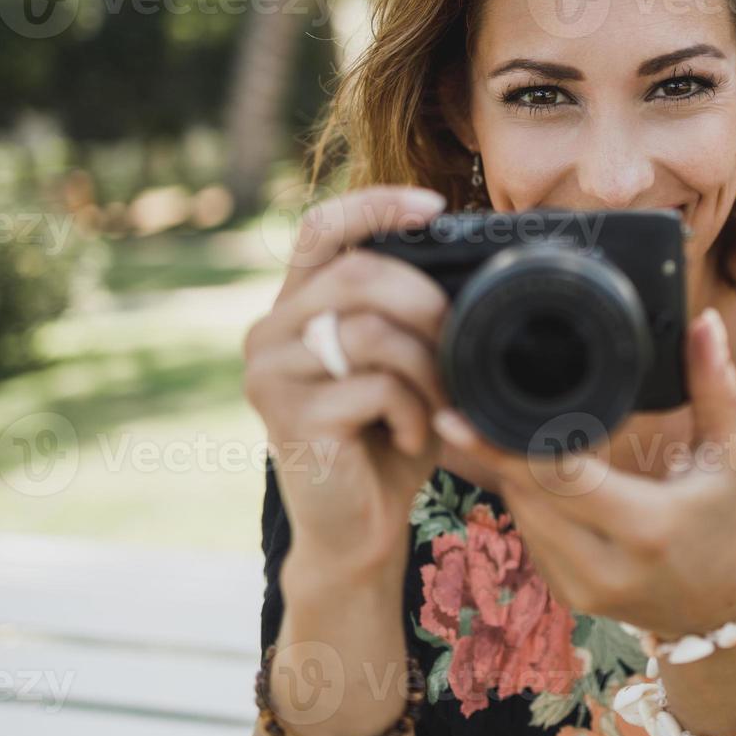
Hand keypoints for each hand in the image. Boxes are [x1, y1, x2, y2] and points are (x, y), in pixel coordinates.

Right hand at [243, 185, 452, 581]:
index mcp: (296, 307)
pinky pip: (374, 387)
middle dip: (427, 304)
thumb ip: (407, 315)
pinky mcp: (287, 417)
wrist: (357, 531)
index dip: (375, 204)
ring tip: (441, 402)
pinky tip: (413, 437)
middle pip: (358, 275)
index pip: (321, 228)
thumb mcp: (401, 365)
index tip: (434, 206)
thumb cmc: (386, 441)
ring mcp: (271, 373)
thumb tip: (467, 265)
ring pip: (370, 332)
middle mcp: (268, 331)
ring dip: (428, 367)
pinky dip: (414, 411)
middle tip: (458, 343)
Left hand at [432, 307, 735, 637]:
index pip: (555, 478)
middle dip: (502, 448)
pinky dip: (527, 500)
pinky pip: (528, 535)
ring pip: (519, 513)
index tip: (457, 416)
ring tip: (510, 431)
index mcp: (644, 527)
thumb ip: (717, 385)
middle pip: (525, 492)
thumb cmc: (725, 519)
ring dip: (513, 472)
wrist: (722, 608)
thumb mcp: (731, 452)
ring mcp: (580, 589)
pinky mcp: (566, 597)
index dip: (501, 445)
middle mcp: (604, 567)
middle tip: (476, 403)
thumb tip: (705, 323)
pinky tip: (536, 472)